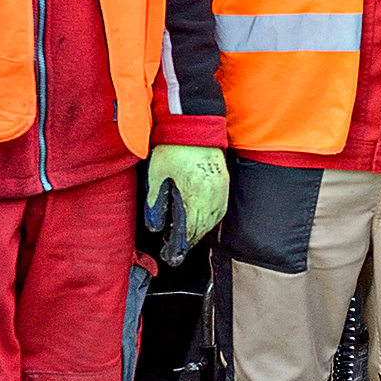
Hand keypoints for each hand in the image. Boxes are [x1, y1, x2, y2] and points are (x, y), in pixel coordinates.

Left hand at [144, 144, 228, 262]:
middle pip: (203, 228)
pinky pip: (220, 209)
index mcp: (195, 193)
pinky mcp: (224, 183)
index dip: (180, 245)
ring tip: (185, 236)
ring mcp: (222, 189)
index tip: (171, 256)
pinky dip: (209, 219)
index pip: (190, 230)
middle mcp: (213, 194)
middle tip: (174, 248)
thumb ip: (155, 203)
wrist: (193, 125)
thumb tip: (155, 227)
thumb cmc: (173, 149)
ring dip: (199, 231)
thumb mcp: (157, 175)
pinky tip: (200, 220)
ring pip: (213, 220)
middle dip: (189, 240)